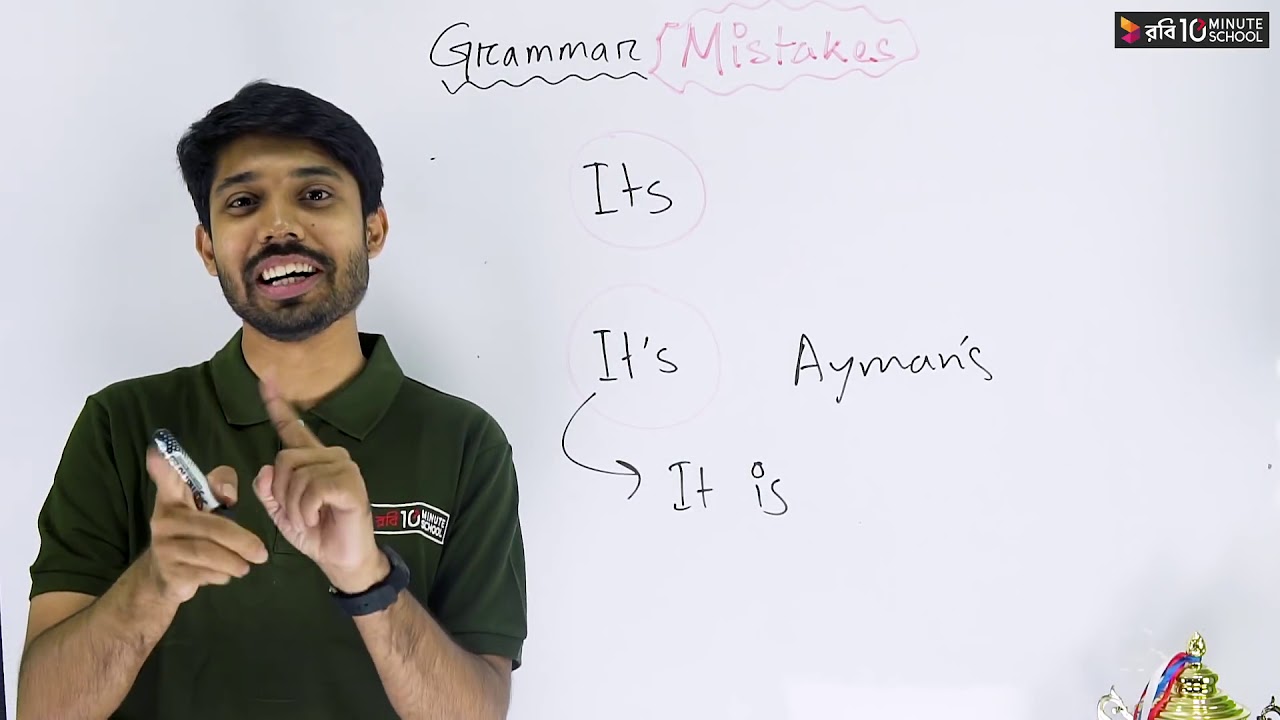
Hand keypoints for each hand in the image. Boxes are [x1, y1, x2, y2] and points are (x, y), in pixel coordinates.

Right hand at [142, 447, 268, 604]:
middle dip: (241, 542)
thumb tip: (228, 494)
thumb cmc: (194, 533)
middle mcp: (164, 519)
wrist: (166, 577)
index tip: (158, 452)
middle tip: (262, 554)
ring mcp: (164, 547)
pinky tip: (226, 575)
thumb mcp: (207, 506)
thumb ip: (220, 488)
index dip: (163, 466)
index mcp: (173, 498)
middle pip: (211, 527)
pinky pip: (202, 572)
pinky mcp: (168, 572)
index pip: (168, 478)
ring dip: (233, 562)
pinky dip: (220, 575)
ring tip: (246, 567)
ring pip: (207, 553)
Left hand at [253, 378, 385, 592]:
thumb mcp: (281, 512)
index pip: (292, 428)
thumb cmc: (316, 533)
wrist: (341, 559)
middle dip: (281, 494)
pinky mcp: (351, 483)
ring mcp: (343, 467)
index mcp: (313, 460)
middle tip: (296, 516)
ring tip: (309, 520)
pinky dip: (306, 510)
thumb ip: (268, 489)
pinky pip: (312, 489)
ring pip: (297, 476)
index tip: (265, 378)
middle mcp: (330, 456)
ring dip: (294, 507)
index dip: (277, 404)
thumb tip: (265, 468)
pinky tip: (317, 519)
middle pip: (284, 460)